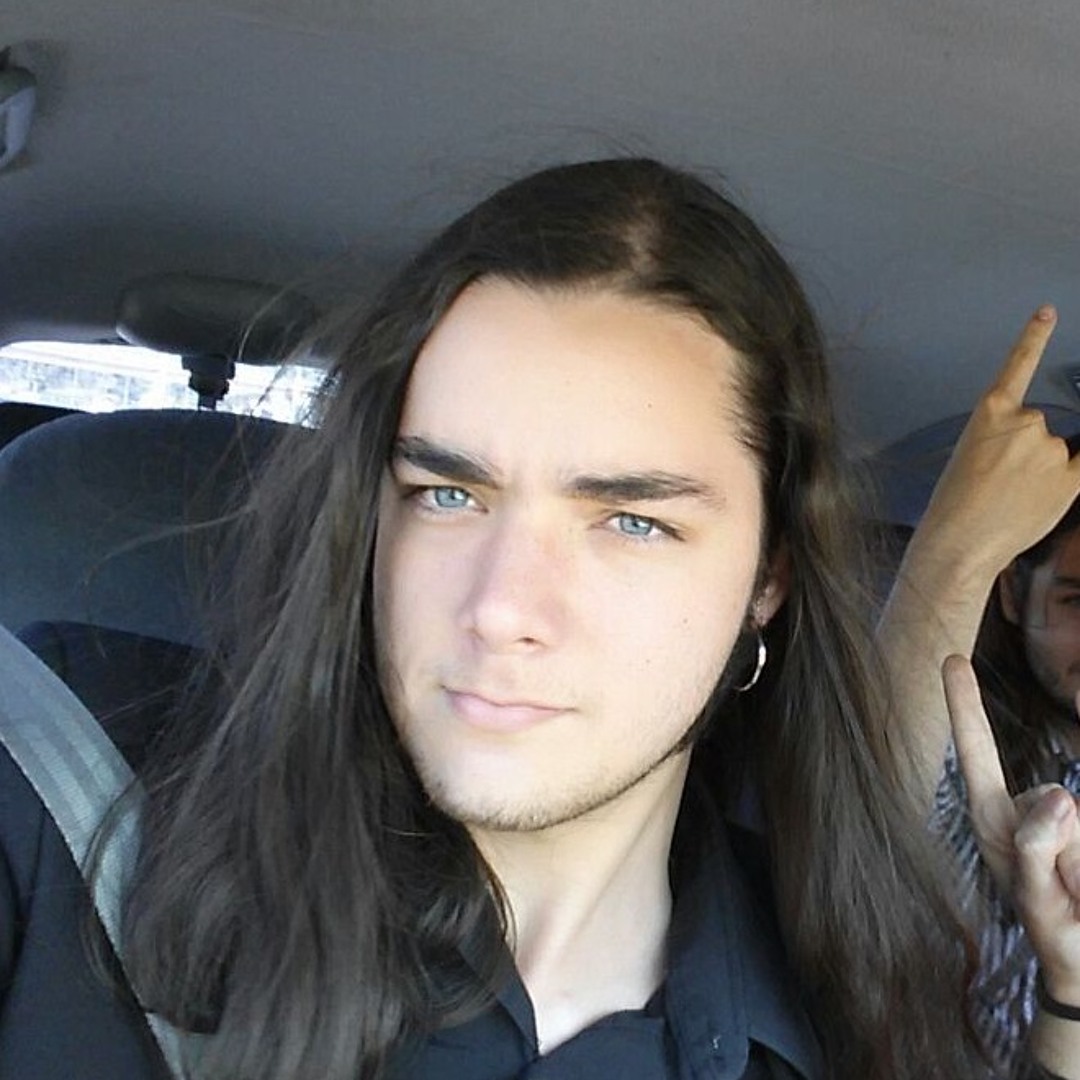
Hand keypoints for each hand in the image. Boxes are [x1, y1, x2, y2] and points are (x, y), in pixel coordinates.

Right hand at [918, 307, 1079, 577]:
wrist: (959, 542)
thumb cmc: (954, 506)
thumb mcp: (968, 458)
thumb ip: (1004, 443)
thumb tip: (1041, 450)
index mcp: (990, 411)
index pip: (1018, 366)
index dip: (1033, 337)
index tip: (1047, 311)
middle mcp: (1025, 421)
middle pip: (1037, 428)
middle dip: (1024, 453)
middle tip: (998, 484)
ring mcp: (1050, 448)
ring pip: (1054, 452)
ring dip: (1039, 473)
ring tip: (1011, 501)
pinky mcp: (1070, 477)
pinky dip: (1076, 468)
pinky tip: (1062, 477)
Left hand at [943, 653, 1079, 1002]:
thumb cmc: (1056, 928)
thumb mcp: (1037, 897)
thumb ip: (1038, 850)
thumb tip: (1060, 796)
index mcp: (994, 817)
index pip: (977, 751)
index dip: (965, 704)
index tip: (950, 658)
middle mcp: (1024, 809)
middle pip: (1058, 804)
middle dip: (1068, 849)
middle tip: (1064, 890)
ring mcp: (1060, 819)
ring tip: (1077, 891)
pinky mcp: (1078, 825)